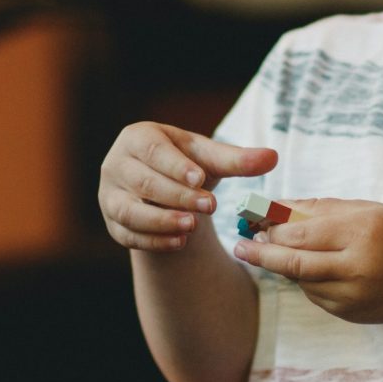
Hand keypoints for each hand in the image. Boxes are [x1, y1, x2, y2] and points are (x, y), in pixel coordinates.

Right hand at [98, 122, 276, 250]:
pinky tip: (179, 243)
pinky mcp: (113, 224)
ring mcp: (109, 196)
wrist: (165, 190)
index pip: (153, 151)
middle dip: (177, 195)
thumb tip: (273, 157)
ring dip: (161, 221)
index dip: (175, 165)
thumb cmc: (188, 166)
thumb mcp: (211, 160)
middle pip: (143, 182)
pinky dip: (154, 241)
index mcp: (138, 138)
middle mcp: (116, 165)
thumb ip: (239, 160)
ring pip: (129, 211)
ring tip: (191, 227)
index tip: (200, 178)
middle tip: (208, 206)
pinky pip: (128, 235)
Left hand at [232, 199, 382, 324]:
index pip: (302, 232)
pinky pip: (313, 294)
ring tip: (273, 251)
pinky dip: (305, 280)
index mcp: (363, 232)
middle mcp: (357, 266)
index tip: (253, 220)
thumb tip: (275, 207)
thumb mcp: (368, 211)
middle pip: (293, 262)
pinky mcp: (348, 313)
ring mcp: (352, 294)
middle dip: (262, 253)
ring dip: (283, 265)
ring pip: (300, 280)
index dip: (272, 227)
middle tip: (242, 245)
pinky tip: (312, 268)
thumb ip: (321, 208)